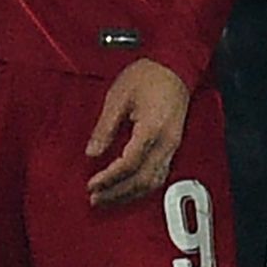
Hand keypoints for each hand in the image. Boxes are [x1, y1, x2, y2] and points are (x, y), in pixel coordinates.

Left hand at [86, 58, 189, 207]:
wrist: (174, 66)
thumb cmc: (147, 76)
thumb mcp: (117, 97)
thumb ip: (104, 128)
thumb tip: (92, 152)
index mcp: (152, 129)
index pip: (129, 164)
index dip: (109, 178)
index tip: (92, 184)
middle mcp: (166, 142)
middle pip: (142, 180)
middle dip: (118, 193)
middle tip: (96, 199)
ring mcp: (173, 146)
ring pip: (153, 182)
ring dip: (130, 195)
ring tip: (109, 199)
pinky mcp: (173, 146)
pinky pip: (159, 174)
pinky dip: (142, 187)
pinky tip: (128, 189)